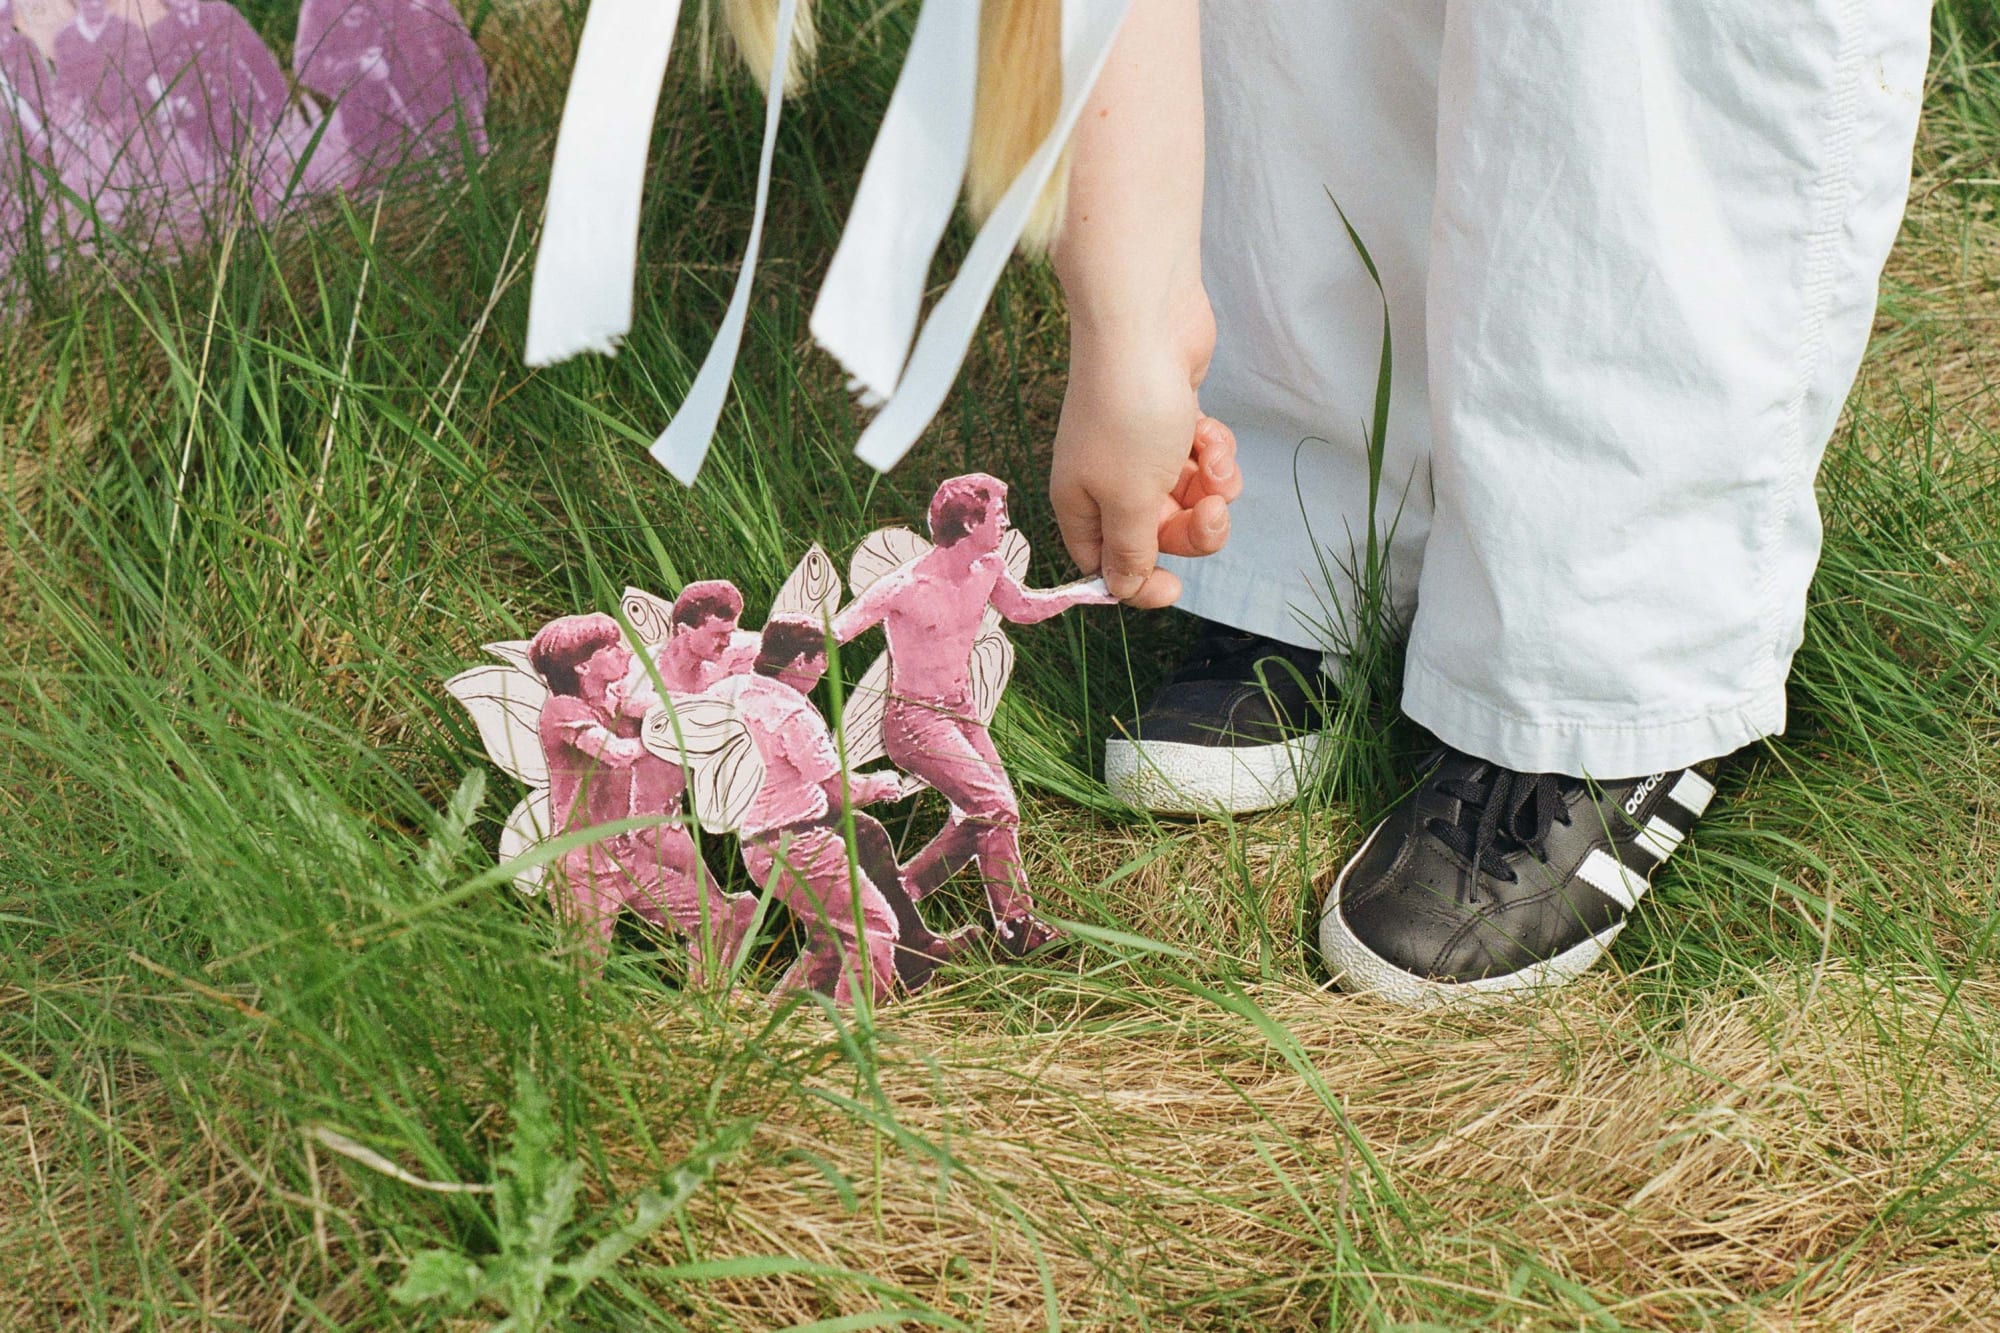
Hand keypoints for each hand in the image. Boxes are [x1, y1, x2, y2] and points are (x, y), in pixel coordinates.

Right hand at [1051, 331, 1240, 606]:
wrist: (1146, 323)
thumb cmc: (1129, 413)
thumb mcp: (1130, 500)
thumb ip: (1130, 551)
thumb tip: (1123, 590)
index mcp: (1082, 505)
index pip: (1106, 565)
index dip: (1140, 581)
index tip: (1175, 588)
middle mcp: (1106, 481)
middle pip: (1158, 534)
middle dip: (1194, 528)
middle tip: (1213, 513)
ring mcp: (1140, 450)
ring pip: (1186, 498)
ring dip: (1210, 486)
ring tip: (1212, 460)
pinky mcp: (1172, 421)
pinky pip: (1200, 460)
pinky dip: (1211, 451)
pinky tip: (1210, 432)